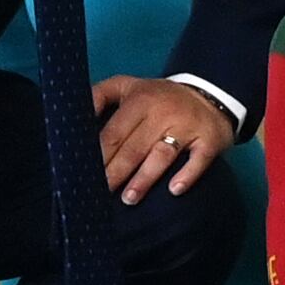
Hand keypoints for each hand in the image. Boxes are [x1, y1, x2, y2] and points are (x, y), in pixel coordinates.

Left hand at [92, 75, 235, 205]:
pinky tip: (175, 190)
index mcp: (141, 100)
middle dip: (116, 172)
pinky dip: (188, 174)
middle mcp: (163, 113)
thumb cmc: (159, 97)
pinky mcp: (209, 139)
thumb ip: (100, 94)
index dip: (99, 155)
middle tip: (101, 192)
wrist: (209, 93)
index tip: (85, 173)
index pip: (115, 132)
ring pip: (162, 155)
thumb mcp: (129, 85)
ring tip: (129, 198)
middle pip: (135, 147)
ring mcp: (187, 127)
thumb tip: (74, 110)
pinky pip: (199, 159)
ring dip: (144, 178)